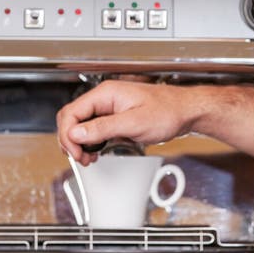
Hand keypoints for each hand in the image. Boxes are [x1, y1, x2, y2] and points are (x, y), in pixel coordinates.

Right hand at [56, 79, 192, 163]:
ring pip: (80, 125)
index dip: (68, 134)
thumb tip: (76, 133)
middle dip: (70, 140)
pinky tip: (95, 152)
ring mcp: (109, 108)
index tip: (76, 152)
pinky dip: (90, 142)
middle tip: (81, 158)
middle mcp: (105, 98)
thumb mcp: (134, 123)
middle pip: (72, 118)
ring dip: (79, 143)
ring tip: (87, 158)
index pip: (71, 112)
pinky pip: (93, 129)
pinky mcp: (114, 117)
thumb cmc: (167, 111)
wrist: (185, 111)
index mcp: (106, 94)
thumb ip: (104, 127)